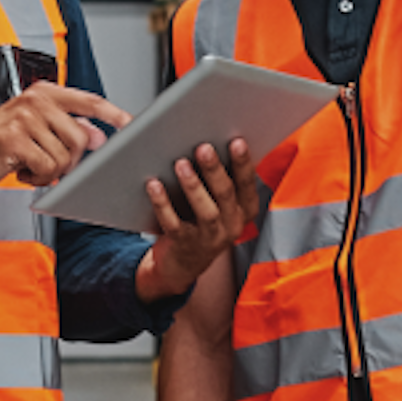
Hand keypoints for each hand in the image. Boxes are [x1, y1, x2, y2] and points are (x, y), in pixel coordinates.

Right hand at [0, 82, 128, 219]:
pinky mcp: (14, 139)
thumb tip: (99, 136)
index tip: (131, 124)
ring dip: (50, 171)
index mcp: (44, 93)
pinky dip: (37, 177)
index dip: (113, 114)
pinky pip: (46, 167)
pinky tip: (21, 171)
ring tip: (30, 166)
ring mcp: (24, 118)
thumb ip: (66, 127)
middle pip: (81, 138)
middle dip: (70, 161)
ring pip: (64, 157)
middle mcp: (35, 101)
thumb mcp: (34, 129)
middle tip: (48, 164)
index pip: (88, 101)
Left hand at [135, 140, 262, 301]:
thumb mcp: (216, 199)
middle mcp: (233, 224)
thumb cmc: (199, 217)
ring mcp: (210, 238)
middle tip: (203, 147)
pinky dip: (163, 204)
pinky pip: (174, 224)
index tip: (237, 141)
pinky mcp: (185, 245)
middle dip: (215, 169)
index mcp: (245, 208)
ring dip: (193, 186)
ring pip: (206, 211)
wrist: (183, 263)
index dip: (244, 163)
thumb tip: (206, 137)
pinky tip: (153, 185)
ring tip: (180, 164)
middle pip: (226, 194)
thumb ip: (216, 173)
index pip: (247, 183)